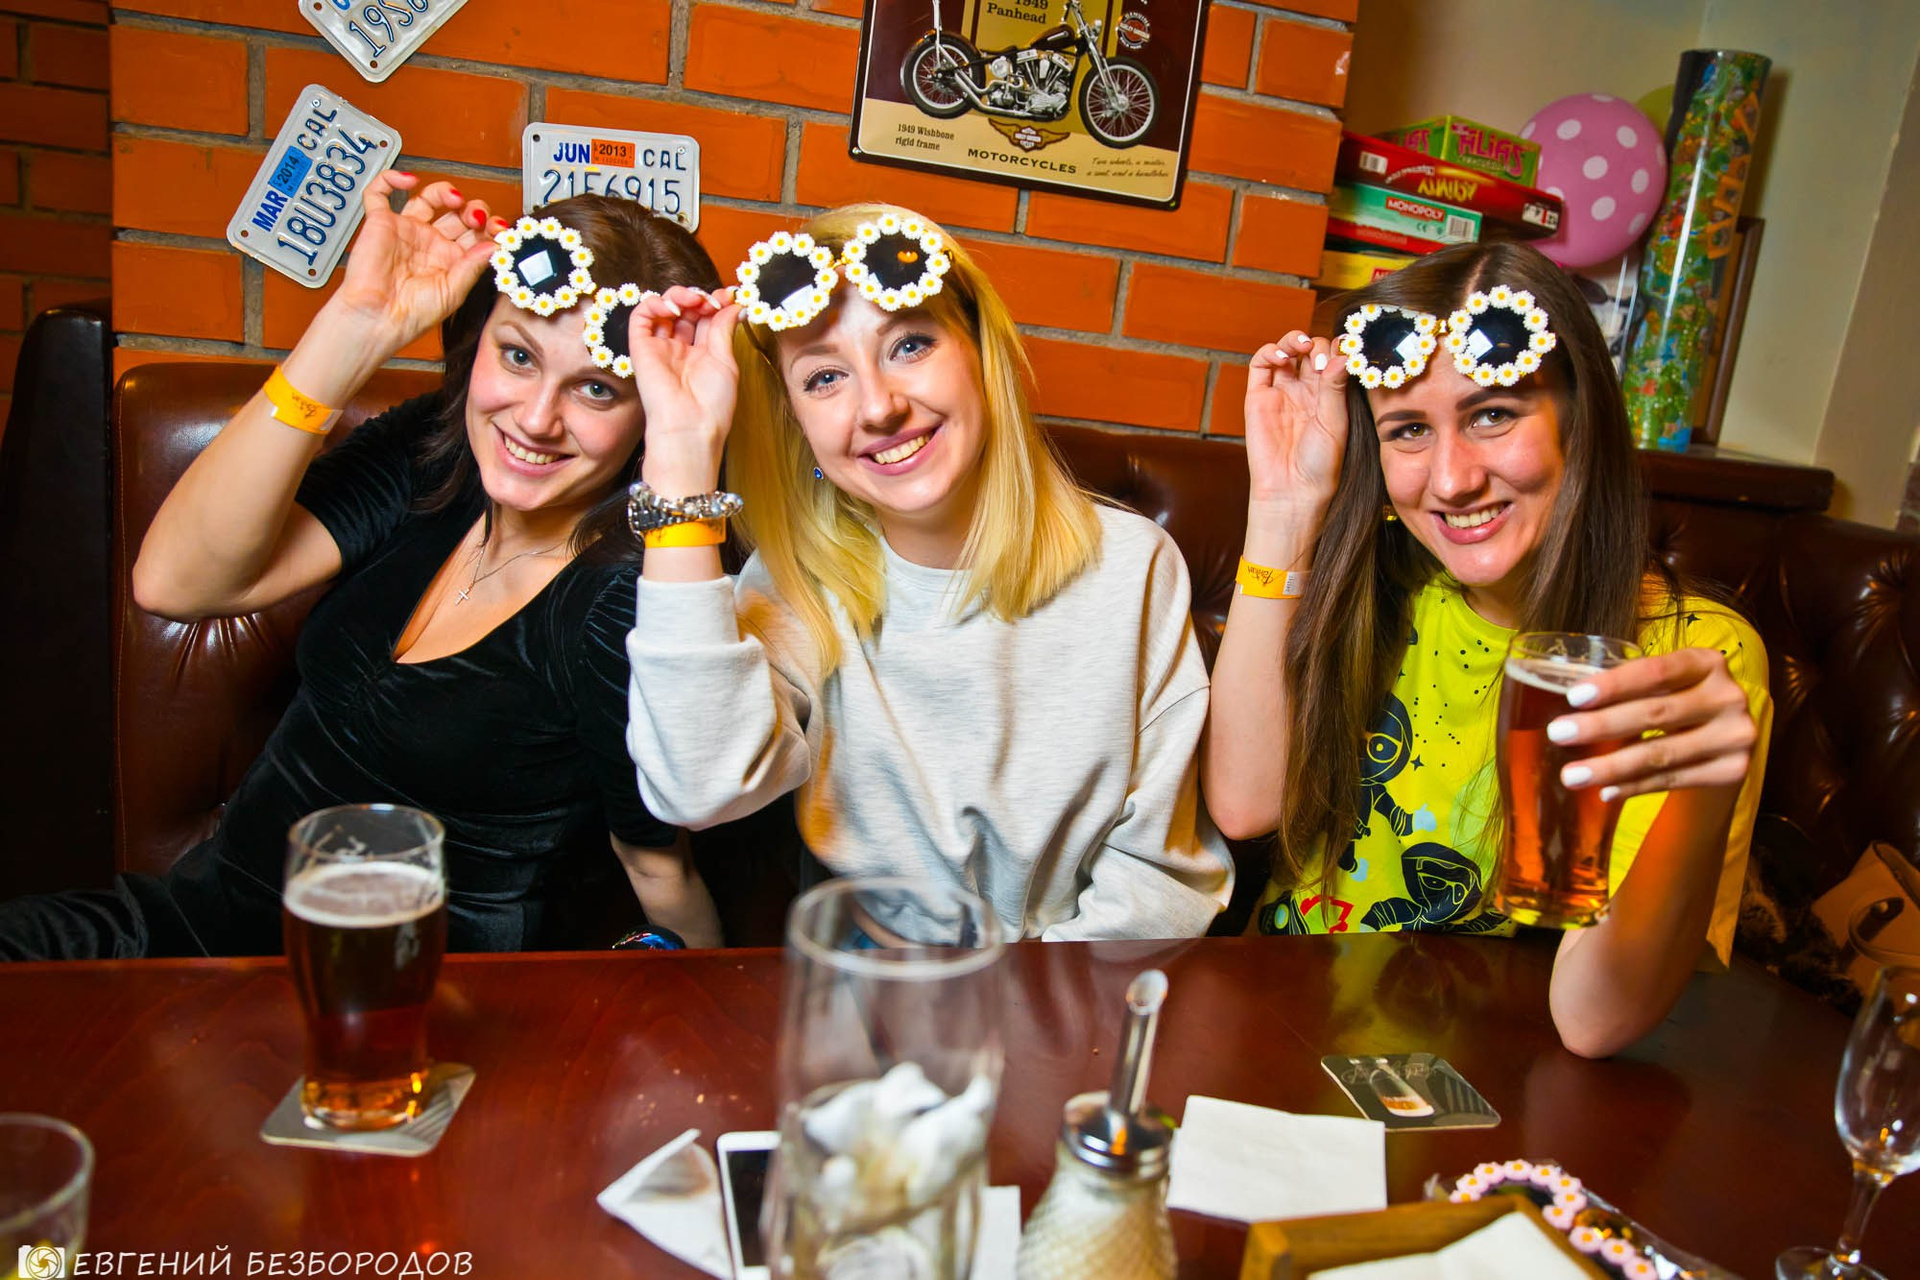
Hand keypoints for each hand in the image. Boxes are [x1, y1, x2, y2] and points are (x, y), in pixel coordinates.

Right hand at [329, 172, 500, 350]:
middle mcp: (430, 242)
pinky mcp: (380, 223)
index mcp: (450, 260)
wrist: (377, 320)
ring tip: (454, 199)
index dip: (489, 228)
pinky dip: (391, 179)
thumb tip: (493, 244)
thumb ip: (472, 266)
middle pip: (457, 213)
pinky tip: (409, 181)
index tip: (499, 229)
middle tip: (476, 216)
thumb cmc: (410, 316)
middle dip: (472, 210)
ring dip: (445, 191)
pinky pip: (379, 193)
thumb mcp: (452, 292)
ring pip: (428, 198)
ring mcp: (406, 230)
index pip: (476, 234)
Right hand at [627, 285, 740, 495]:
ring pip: (664, 309)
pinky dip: (654, 303)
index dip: (715, 304)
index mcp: (703, 355)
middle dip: (700, 299)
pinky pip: (641, 317)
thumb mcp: (725, 361)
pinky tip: (673, 306)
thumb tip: (733, 304)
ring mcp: (660, 348)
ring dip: (680, 296)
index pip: (706, 319)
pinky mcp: (640, 348)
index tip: (729, 297)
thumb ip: (724, 330)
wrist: (689, 427)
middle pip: (686, 311)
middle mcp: (680, 350)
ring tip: (694, 301)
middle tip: (712, 300)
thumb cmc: (711, 404)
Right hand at [1244, 330, 1349, 516]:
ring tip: (1301, 346)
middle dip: (1317, 346)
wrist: (1292, 490)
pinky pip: (1260, 364)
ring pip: (1286, 351)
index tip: (1346, 348)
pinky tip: (1283, 355)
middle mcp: (1305, 390)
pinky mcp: (1258, 396)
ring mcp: (1281, 391)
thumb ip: (1335, 387)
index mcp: (1329, 395)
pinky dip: (1270, 351)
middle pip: (1310, 350)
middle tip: (1321, 360)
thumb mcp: (1335, 422)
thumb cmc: (1320, 463)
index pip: (1333, 358)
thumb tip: (1340, 354)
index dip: (1338, 349)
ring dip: (1294, 340)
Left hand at [1547, 648, 1756, 800]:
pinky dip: (1634, 786)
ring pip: (1661, 753)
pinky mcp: (1733, 770)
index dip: (1615, 684)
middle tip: (1558, 734)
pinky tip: (1605, 791)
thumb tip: (1570, 708)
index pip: (1656, 671)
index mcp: (1707, 663)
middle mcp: (1728, 697)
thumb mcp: (1667, 684)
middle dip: (1601, 725)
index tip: (1573, 697)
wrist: (1728, 736)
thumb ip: (1633, 687)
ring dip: (1610, 767)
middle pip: (1655, 713)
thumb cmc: (1680, 700)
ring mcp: (1735, 736)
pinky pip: (1672, 780)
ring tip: (1571, 775)